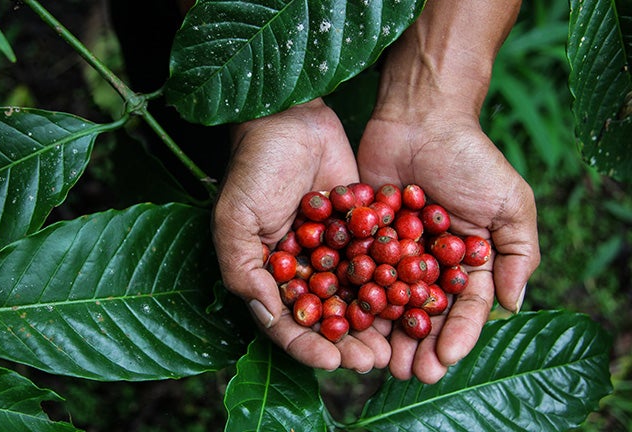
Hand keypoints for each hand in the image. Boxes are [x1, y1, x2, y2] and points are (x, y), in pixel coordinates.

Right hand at [212, 99, 391, 372]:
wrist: (291, 117)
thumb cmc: (254, 167)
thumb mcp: (235, 219)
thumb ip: (244, 269)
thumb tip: (269, 317)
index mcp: (267, 273)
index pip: (285, 321)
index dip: (307, 344)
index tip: (332, 361)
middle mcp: (300, 268)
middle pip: (325, 316)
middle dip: (347, 341)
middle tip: (372, 362)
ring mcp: (331, 251)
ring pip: (354, 296)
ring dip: (373, 322)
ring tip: (395, 344)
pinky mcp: (358, 229)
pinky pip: (375, 261)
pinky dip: (391, 281)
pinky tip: (411, 299)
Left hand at [357, 109, 540, 382]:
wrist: (421, 118)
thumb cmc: (471, 158)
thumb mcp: (510, 203)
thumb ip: (518, 253)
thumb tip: (515, 305)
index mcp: (468, 261)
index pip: (466, 307)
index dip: (458, 335)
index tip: (446, 361)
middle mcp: (430, 263)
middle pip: (424, 313)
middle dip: (419, 345)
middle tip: (408, 374)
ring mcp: (395, 252)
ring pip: (390, 301)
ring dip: (386, 333)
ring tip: (379, 361)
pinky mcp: (363, 237)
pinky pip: (359, 272)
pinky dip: (355, 297)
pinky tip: (349, 322)